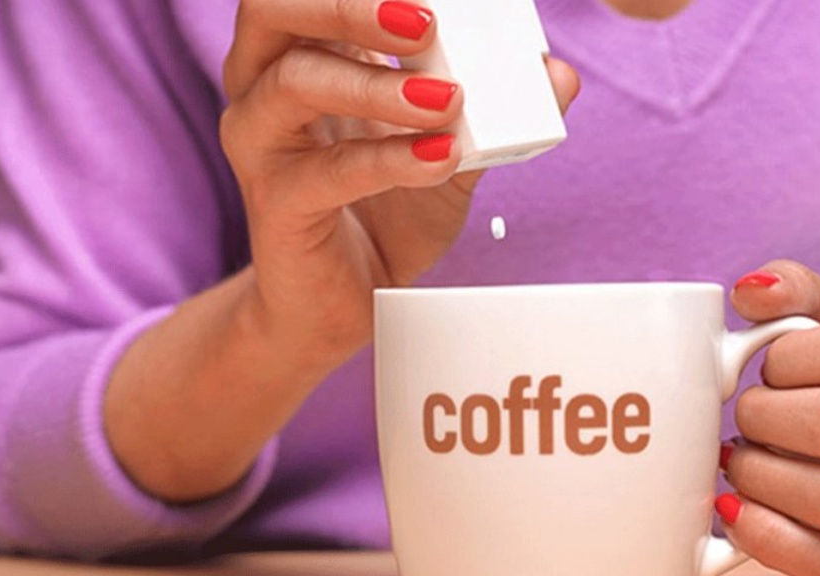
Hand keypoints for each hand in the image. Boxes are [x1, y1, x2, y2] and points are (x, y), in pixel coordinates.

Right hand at [220, 0, 579, 362]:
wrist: (354, 303)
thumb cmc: (391, 213)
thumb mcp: (454, 153)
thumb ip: (497, 112)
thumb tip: (558, 73)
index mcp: (307, 54)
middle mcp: (266, 86)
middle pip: (273, 9)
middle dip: (348, 5)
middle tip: (426, 23)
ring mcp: (261, 143)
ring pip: (294, 83)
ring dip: (377, 87)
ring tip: (448, 100)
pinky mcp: (273, 202)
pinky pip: (325, 171)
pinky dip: (388, 160)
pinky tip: (440, 158)